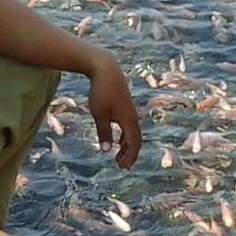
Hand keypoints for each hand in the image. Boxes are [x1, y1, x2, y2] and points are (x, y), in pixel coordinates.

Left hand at [86, 51, 142, 168]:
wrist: (106, 69)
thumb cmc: (101, 91)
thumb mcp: (99, 113)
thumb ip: (104, 132)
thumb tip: (106, 150)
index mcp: (128, 119)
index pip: (133, 143)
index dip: (129, 156)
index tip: (122, 166)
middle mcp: (133, 116)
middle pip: (136, 140)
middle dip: (130, 154)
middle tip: (122, 166)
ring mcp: (130, 111)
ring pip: (133, 133)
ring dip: (128, 146)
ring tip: (119, 156)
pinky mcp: (125, 107)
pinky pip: (129, 126)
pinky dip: (125, 136)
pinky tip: (118, 141)